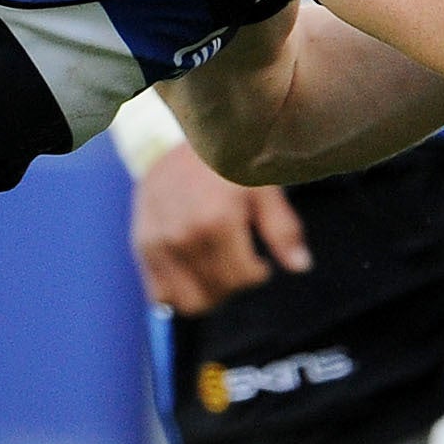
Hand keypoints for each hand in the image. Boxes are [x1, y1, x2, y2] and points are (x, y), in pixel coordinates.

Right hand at [132, 143, 311, 313]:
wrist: (175, 141)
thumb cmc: (225, 164)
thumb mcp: (262, 188)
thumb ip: (282, 230)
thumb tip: (301, 267)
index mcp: (217, 220)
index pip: (244, 278)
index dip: (258, 273)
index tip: (260, 261)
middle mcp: (183, 236)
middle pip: (218, 292)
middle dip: (235, 284)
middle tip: (239, 263)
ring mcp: (158, 243)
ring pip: (189, 303)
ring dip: (209, 294)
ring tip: (217, 269)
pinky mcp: (141, 246)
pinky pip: (160, 295)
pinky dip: (179, 293)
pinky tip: (193, 271)